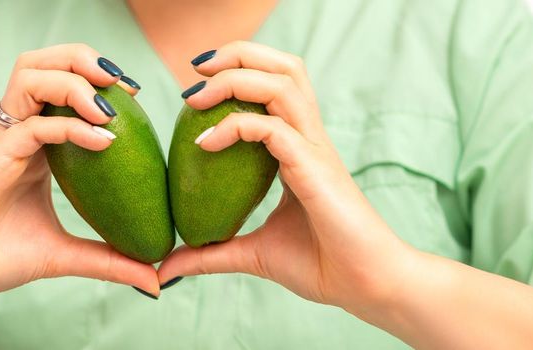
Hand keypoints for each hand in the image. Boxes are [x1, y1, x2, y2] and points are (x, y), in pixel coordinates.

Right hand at [0, 44, 157, 301]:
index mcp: (35, 145)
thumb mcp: (63, 256)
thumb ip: (108, 261)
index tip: (137, 99)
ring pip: (32, 76)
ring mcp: (4, 140)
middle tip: (125, 87)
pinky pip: (34, 125)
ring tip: (110, 107)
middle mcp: (19, 132)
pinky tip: (103, 141)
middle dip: (85, 61)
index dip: (99, 82)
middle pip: (44, 65)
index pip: (63, 88)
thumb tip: (155, 281)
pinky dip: (70, 127)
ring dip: (74, 81)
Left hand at [158, 41, 420, 316]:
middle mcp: (309, 138)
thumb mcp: (252, 255)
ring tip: (195, 96)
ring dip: (234, 78)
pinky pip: (272, 128)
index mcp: (299, 148)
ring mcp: (314, 148)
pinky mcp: (314, 166)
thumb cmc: (321, 266)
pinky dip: (235, 126)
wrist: (365, 287)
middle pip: (283, 67)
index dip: (236, 74)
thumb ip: (210, 254)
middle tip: (195, 70)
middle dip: (238, 54)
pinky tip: (205, 144)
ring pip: (282, 82)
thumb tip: (167, 267)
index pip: (274, 87)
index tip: (193, 94)